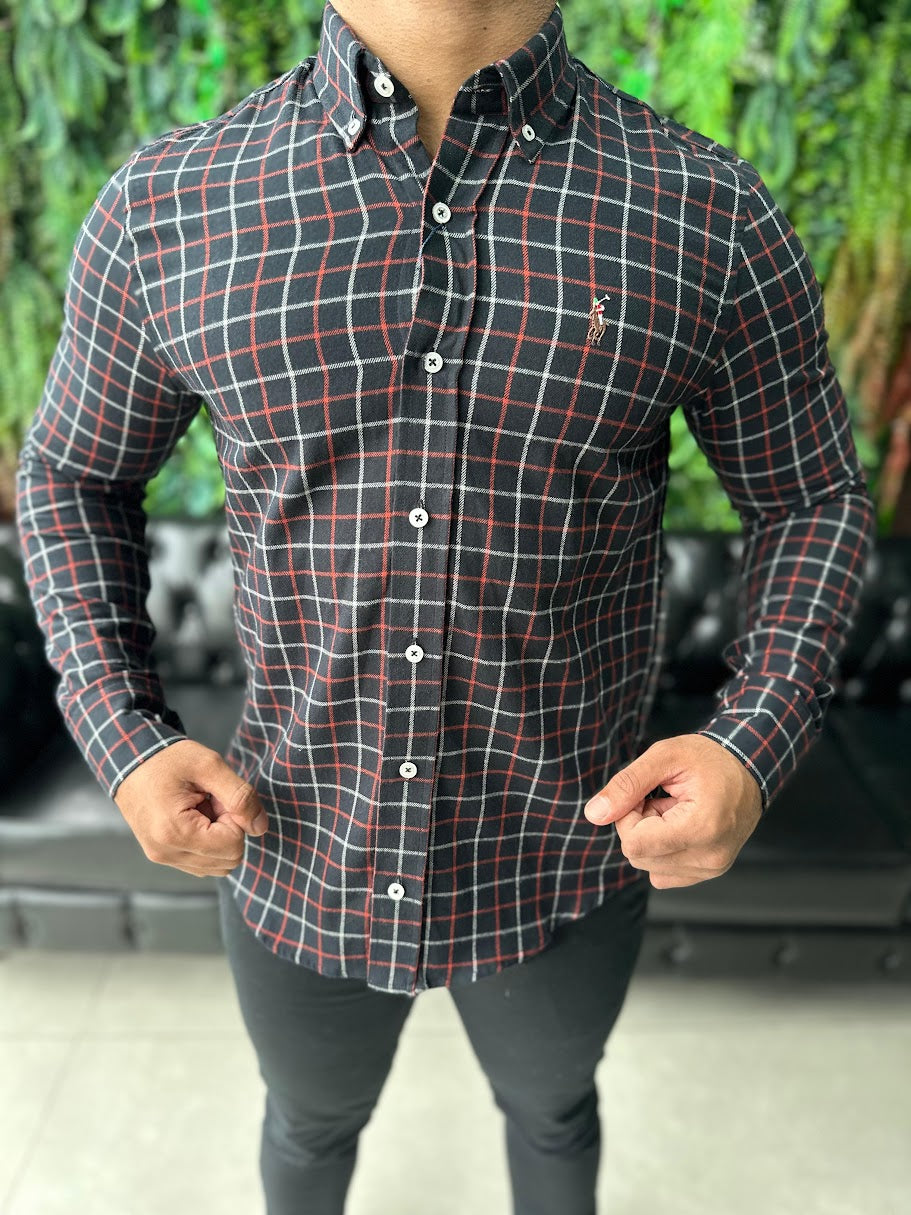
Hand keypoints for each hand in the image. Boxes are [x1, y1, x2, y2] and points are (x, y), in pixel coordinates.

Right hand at [114, 739, 267, 877]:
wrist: (130, 759)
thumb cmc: (167, 759)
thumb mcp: (209, 765)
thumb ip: (240, 796)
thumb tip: (260, 828)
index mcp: (174, 833)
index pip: (233, 845)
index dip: (236, 818)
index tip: (217, 796)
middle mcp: (165, 853)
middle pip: (228, 860)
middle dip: (229, 829)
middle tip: (210, 800)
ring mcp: (162, 857)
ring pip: (217, 866)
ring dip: (219, 837)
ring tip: (201, 808)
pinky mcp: (163, 856)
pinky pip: (202, 863)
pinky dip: (208, 843)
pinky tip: (194, 817)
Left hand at [583, 734, 761, 888]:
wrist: (748, 771)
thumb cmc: (710, 759)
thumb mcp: (664, 756)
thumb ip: (627, 784)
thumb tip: (594, 813)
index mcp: (702, 828)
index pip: (634, 844)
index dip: (629, 816)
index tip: (645, 795)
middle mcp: (710, 856)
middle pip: (638, 856)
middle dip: (638, 825)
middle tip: (660, 800)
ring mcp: (711, 869)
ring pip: (647, 865)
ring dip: (650, 837)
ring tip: (674, 811)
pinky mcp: (708, 873)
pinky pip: (661, 873)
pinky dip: (661, 850)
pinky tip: (679, 827)